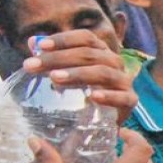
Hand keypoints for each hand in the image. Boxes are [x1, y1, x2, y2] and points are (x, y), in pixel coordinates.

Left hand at [22, 30, 136, 122]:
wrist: (100, 125)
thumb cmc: (81, 95)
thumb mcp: (66, 76)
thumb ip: (52, 60)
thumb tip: (32, 42)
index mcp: (101, 52)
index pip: (85, 38)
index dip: (64, 39)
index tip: (40, 46)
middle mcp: (114, 62)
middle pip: (89, 54)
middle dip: (59, 58)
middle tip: (32, 66)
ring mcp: (124, 81)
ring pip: (103, 72)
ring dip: (78, 73)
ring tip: (54, 78)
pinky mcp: (130, 101)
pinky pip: (122, 97)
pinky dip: (108, 95)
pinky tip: (93, 96)